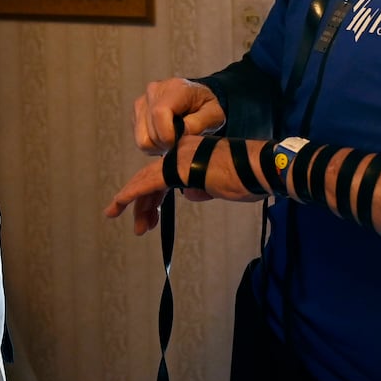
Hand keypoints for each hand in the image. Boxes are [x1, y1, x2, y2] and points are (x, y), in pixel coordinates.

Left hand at [104, 134, 270, 234]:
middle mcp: (180, 152)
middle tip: (140, 226)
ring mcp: (178, 159)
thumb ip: (201, 188)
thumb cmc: (248, 178)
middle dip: (143, 204)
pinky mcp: (178, 169)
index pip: (164, 175)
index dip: (153, 197)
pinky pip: (148, 183)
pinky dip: (132, 194)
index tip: (150, 217)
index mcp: (191, 153)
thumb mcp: (220, 185)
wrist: (260, 170)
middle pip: (152, 179)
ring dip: (138, 205)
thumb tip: (188, 194)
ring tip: (136, 228)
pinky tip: (120, 203)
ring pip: (147, 182)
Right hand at [131, 77, 224, 155]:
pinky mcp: (137, 111)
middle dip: (165, 144)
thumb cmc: (206, 106)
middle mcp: (154, 91)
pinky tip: (164, 136)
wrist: (196, 98)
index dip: (167, 135)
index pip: (159, 113)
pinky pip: (138, 138)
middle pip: (150, 131)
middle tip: (180, 143)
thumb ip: (198, 124)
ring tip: (172, 140)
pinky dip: (151, 143)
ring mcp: (142, 101)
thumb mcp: (214, 115)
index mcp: (175, 89)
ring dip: (157, 146)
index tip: (179, 143)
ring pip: (141, 138)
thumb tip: (179, 135)